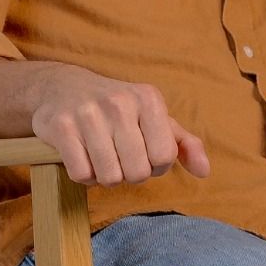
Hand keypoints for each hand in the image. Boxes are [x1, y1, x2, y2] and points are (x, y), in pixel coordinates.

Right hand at [30, 65, 210, 187]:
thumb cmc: (116, 109)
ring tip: (101, 158)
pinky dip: (84, 176)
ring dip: (106, 177)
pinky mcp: (61, 127)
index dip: (155, 165)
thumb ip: (183, 144)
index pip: (165, 157)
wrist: (62, 87)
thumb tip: (205, 172)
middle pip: (138, 172)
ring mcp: (88, 113)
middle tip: (119, 157)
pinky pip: (82, 174)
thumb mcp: (154, 118)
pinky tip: (82, 157)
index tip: (143, 153)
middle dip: (130, 174)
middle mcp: (120, 102)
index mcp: (148, 98)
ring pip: (109, 177)